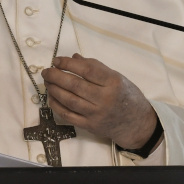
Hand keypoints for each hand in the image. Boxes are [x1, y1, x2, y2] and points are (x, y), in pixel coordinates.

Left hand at [41, 53, 157, 149]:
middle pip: (74, 85)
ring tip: (48, 82)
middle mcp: (105, 98)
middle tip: (46, 71)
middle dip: (56, 76)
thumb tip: (73, 57)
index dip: (68, 64)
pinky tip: (52, 97)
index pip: (87, 70)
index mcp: (113, 82)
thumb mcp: (117, 77)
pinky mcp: (90, 126)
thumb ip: (95, 67)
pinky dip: (57, 105)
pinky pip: (68, 115)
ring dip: (54, 90)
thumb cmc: (126, 96)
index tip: (57, 60)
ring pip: (69, 100)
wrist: (136, 124)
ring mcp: (96, 114)